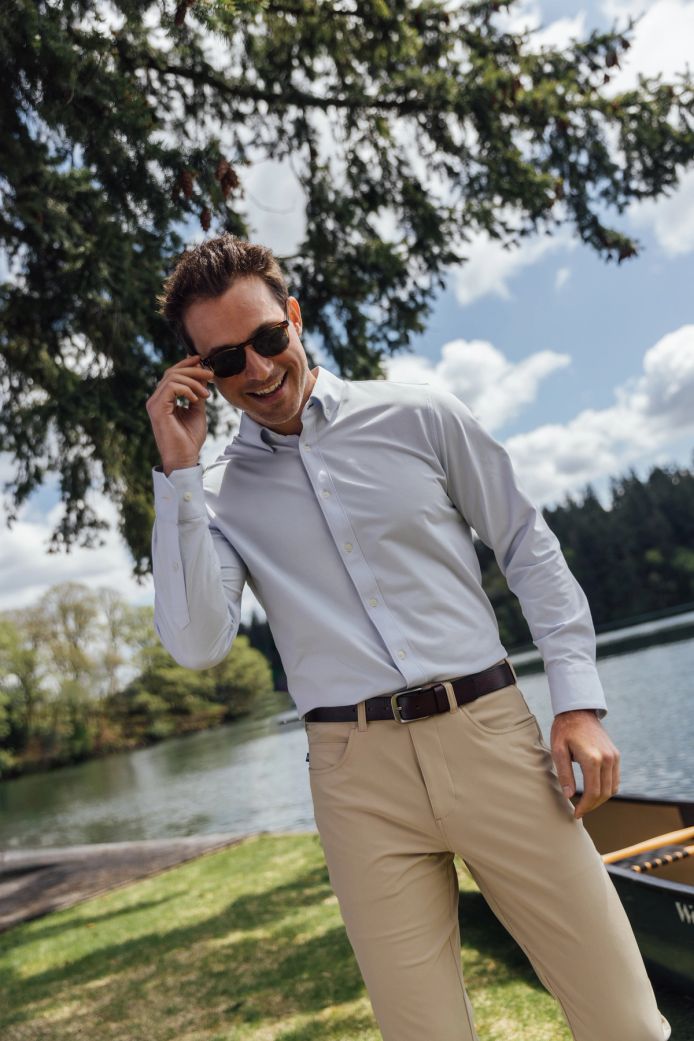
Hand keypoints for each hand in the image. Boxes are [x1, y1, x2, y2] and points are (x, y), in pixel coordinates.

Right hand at [146, 356, 214, 474]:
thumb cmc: (190, 439)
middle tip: (210, 374)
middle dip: (193, 370)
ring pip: (171, 377)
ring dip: (193, 381)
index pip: (172, 374)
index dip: (186, 364)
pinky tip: (196, 399)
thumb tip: (202, 376)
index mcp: (164, 399)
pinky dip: (187, 389)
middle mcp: (156, 399)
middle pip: (172, 372)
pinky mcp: (157, 408)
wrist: (184, 458)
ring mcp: (154, 403)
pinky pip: (171, 387)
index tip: (202, 361)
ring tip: (206, 394)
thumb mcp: (197, 411)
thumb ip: (197, 393)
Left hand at [550, 709, 619, 819]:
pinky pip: (615, 779)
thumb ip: (564, 774)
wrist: (578, 711)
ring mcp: (614, 756)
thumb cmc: (564, 730)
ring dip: (600, 799)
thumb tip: (568, 795)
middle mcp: (607, 759)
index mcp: (592, 758)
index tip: (576, 814)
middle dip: (592, 805)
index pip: (593, 792)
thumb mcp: (558, 751)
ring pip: (612, 788)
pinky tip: (595, 791)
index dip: (585, 807)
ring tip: (586, 803)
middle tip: (580, 811)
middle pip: (604, 793)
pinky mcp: (616, 755)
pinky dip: (607, 788)